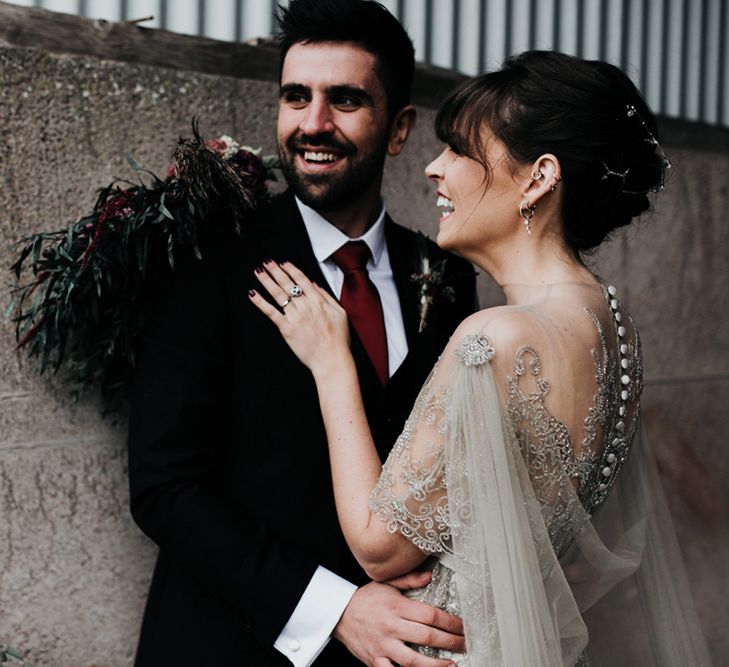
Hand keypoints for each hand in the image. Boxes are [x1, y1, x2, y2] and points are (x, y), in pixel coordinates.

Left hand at [249, 260, 350, 376]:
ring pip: (277, 294)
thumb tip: (314, 284)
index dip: (291, 269)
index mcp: (318, 301)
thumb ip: (326, 297)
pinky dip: (260, 302)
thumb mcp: (340, 313)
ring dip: (266, 281)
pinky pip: (271, 312)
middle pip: (287, 283)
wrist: (331, 359)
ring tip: (258, 272)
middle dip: (275, 271)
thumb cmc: (338, 339)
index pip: (301, 280)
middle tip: (266, 262)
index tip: (283, 263)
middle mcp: (305, 305)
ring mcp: (295, 316)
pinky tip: (253, 294)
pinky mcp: (286, 329)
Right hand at [333, 577, 463, 666]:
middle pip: (426, 636)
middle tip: (464, 644)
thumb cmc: (364, 598)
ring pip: (412, 660)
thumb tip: (429, 576)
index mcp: (396, 606)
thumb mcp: (385, 583)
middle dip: (450, 642)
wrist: (337, 613)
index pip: (430, 615)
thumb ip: (409, 580)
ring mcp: (383, 646)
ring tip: (451, 665)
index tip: (463, 626)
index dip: (450, 622)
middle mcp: (391, 626)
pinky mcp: (375, 660)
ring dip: (434, 665)